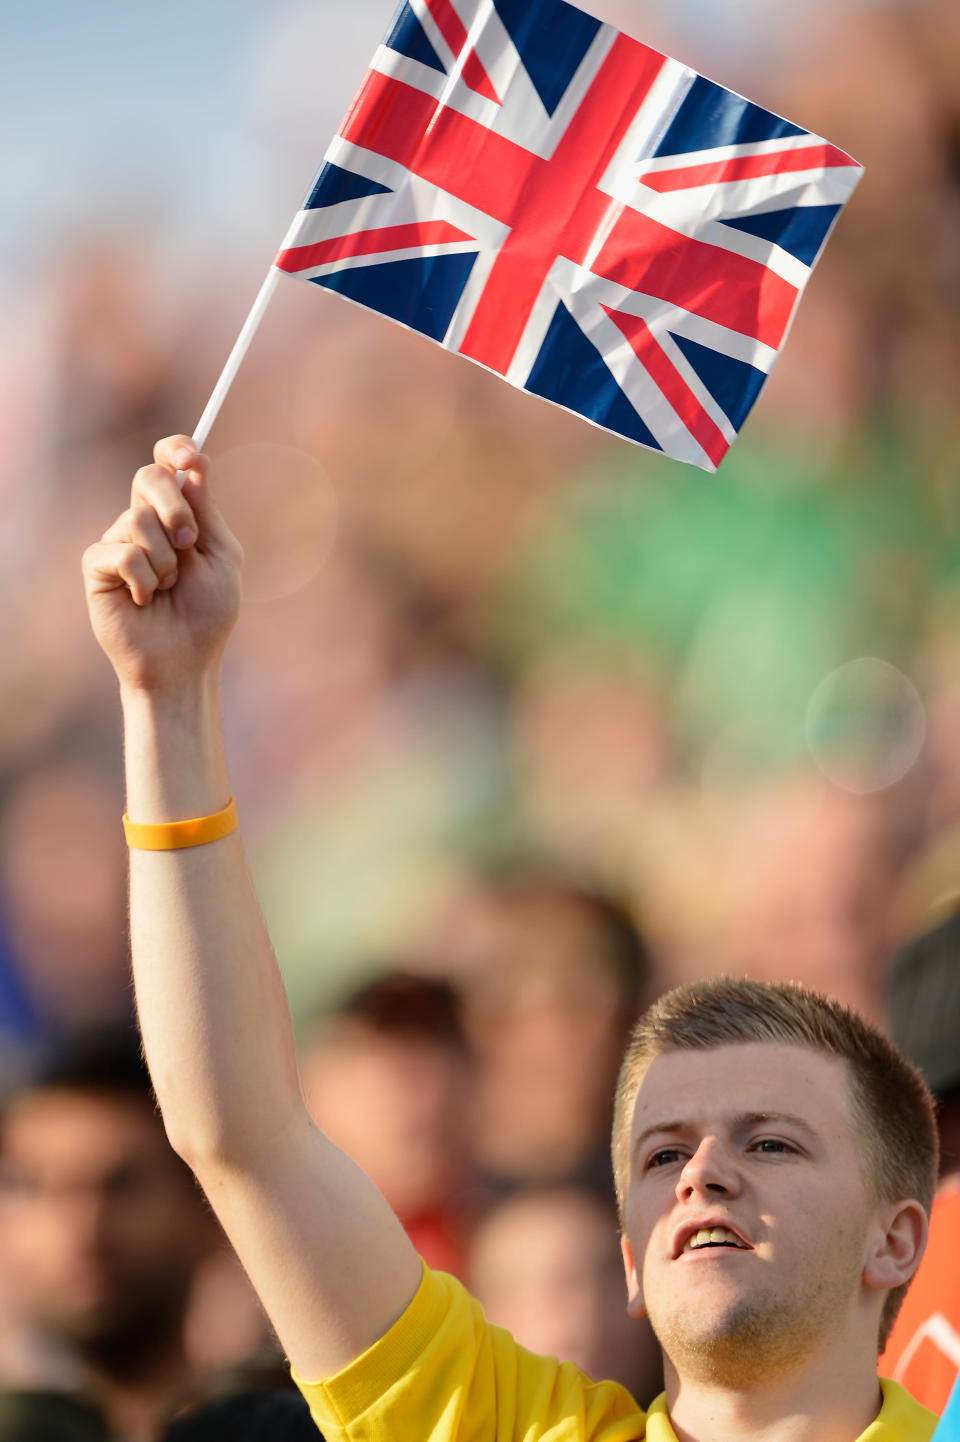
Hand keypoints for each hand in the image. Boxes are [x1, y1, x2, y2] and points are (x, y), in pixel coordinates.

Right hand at [82, 436, 243, 694]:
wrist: (185, 662)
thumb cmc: (208, 614)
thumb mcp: (220, 556)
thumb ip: (206, 511)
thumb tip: (195, 462)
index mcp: (178, 514)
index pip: (169, 464)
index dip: (175, 449)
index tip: (189, 455)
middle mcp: (145, 521)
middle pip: (149, 476)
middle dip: (174, 505)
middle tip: (189, 542)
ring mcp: (119, 541)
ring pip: (138, 519)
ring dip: (166, 560)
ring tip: (169, 589)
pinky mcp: (98, 566)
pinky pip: (122, 552)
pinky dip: (144, 579)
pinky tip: (145, 601)